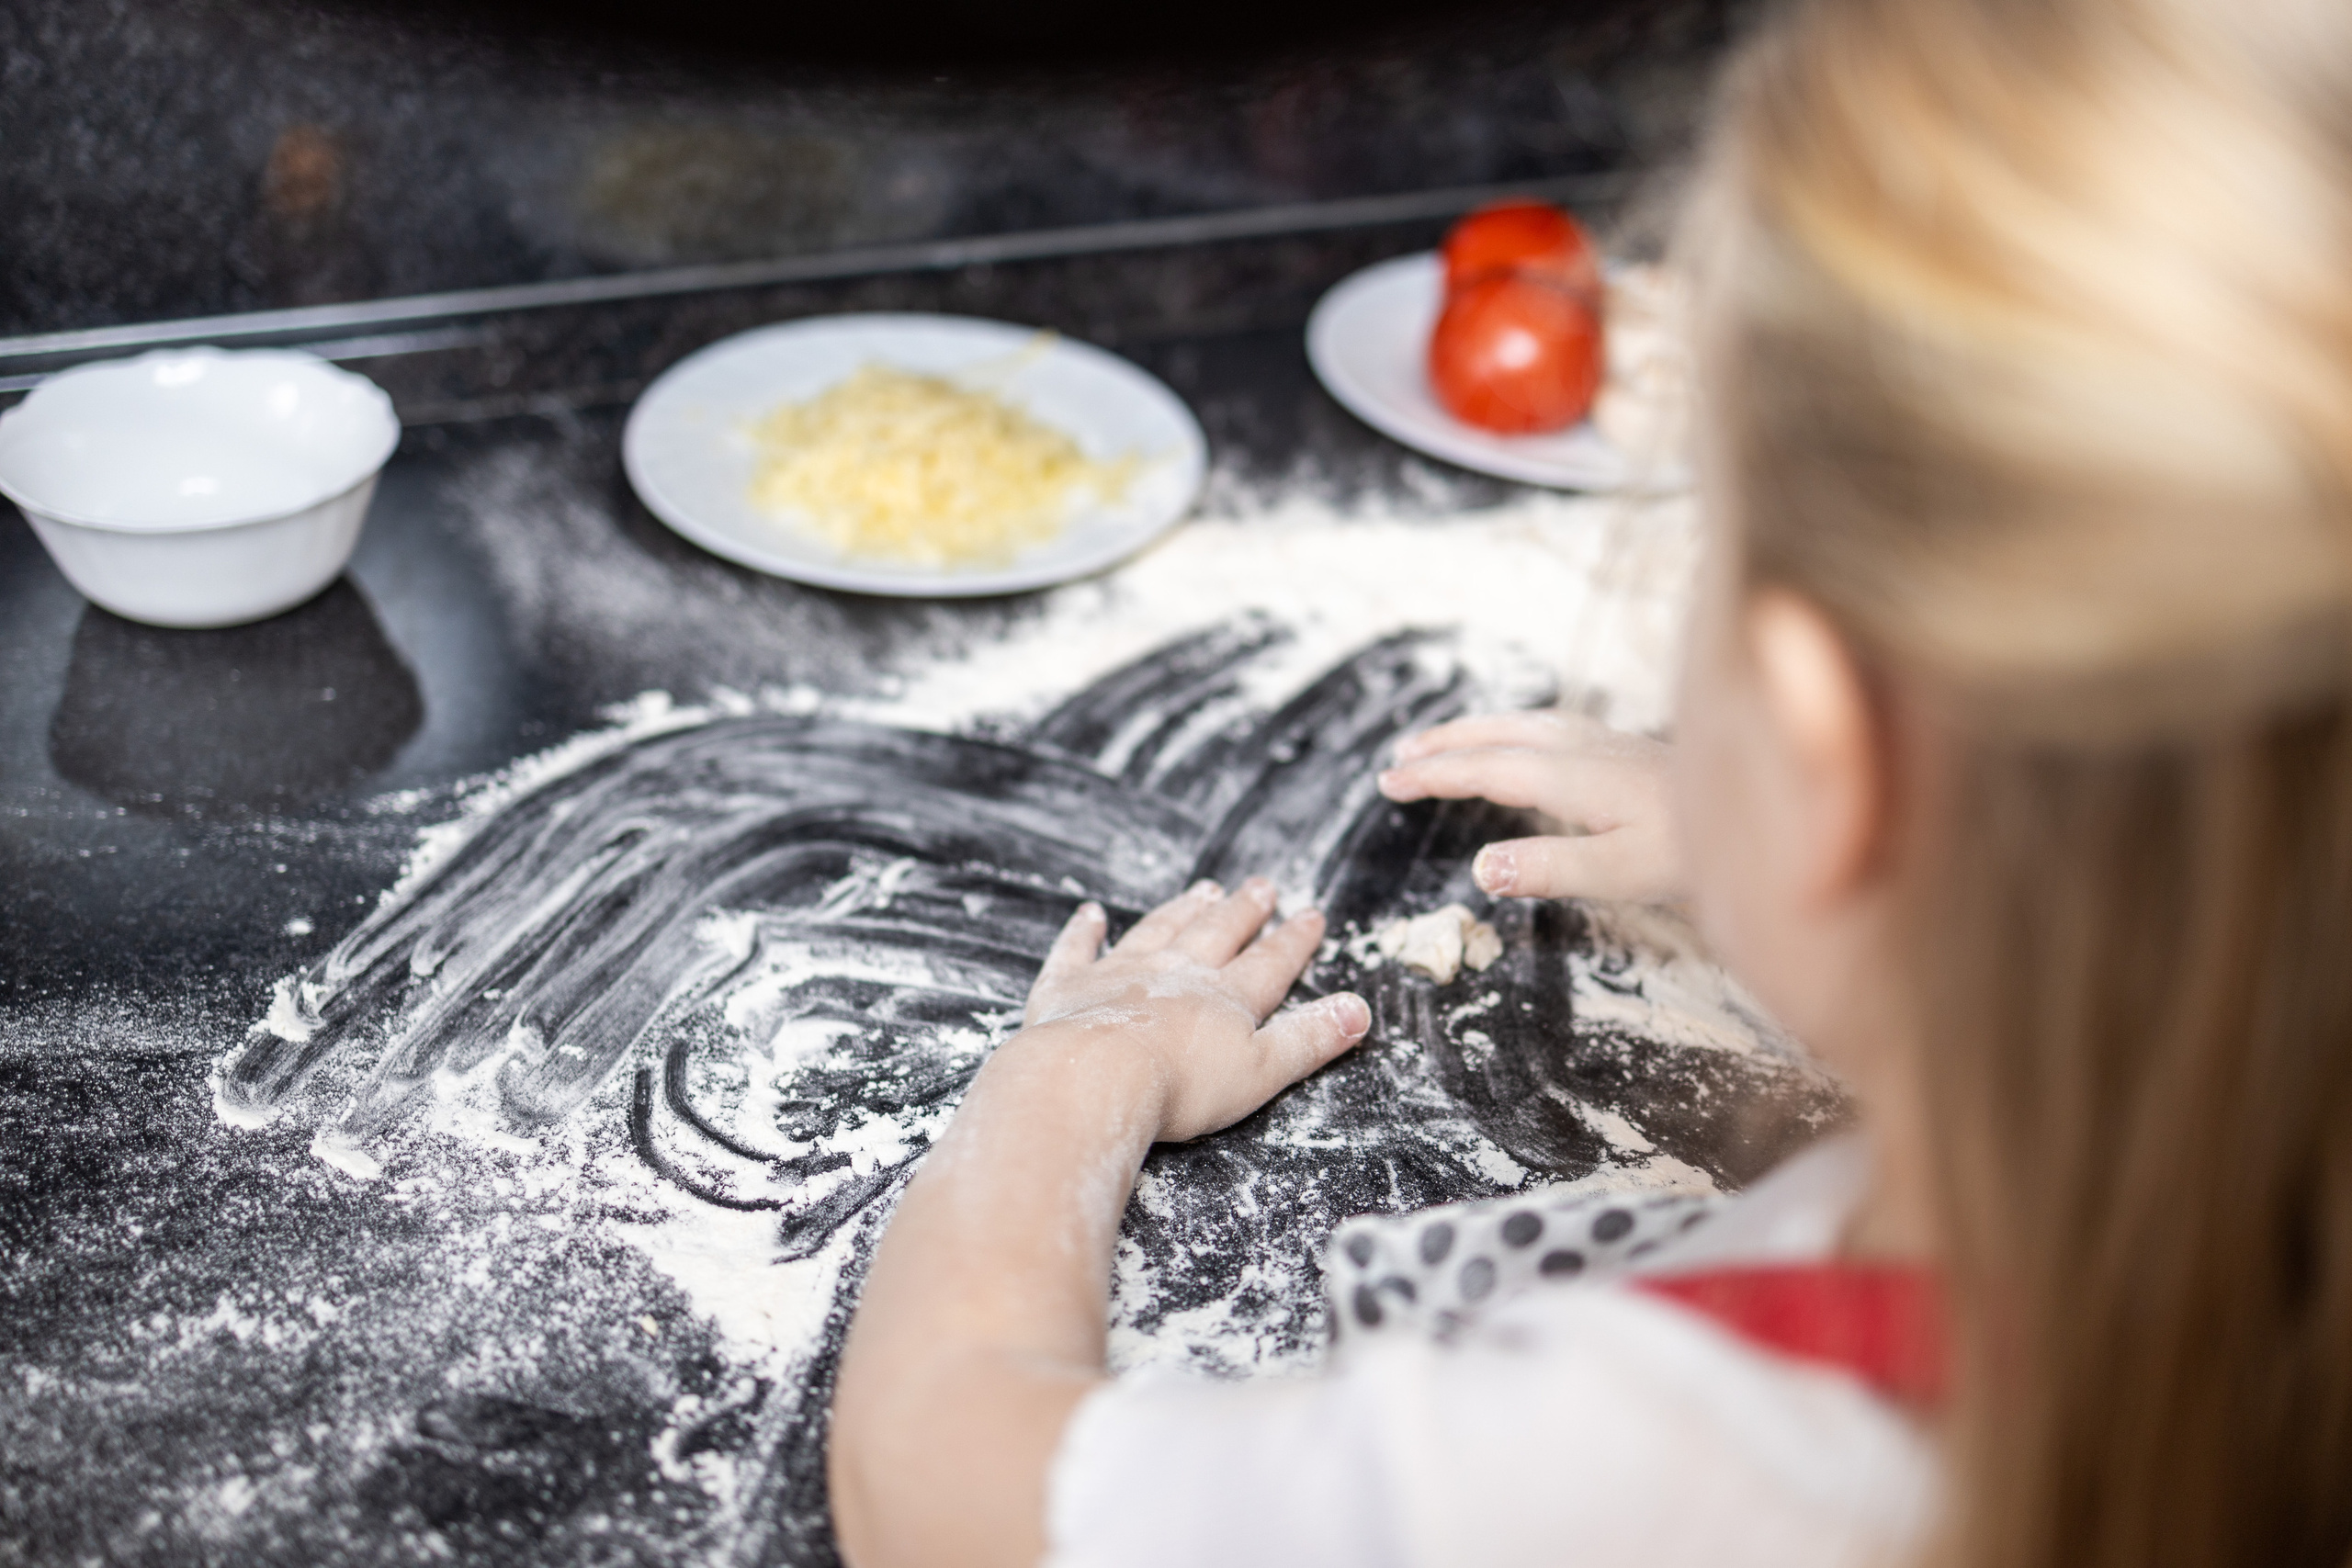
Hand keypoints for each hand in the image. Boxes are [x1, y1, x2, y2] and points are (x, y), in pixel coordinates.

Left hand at [1016, 878, 1369, 1143]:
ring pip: (1158, 930)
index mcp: (1225, 997)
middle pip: (1216, 934)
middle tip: (1261, 886)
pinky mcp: (1068, 988)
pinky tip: (1090, 913)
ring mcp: (1120, 974)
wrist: (1094, 1077)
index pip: (1269, 963)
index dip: (1293, 941)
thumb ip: (1310, 1039)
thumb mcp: (1263, 1070)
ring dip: (1182, 910)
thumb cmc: (1181, 1086)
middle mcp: (1176, 973)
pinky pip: (1077, 950)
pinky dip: (1084, 931)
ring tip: (1202, 890)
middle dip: (1243, 911)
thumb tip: (1360, 1009)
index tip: (1311, 915)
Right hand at [1376, 710, 1683, 903]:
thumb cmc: (1699, 851)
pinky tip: (1523, 736)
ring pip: (1523, 724)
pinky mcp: (1628, 747)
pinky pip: (1549, 724)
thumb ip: (1551, 867)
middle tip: (1397, 760)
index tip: (1390, 782)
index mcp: (1573, 775)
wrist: (1777, 812)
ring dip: (1475, 731)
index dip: (1435, 775)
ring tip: (1440, 742)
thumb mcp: (1624, 872)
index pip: (1486, 770)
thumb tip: (1479, 867)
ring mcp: (1608, 742)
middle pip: (1497, 737)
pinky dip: (1513, 727)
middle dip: (1444, 747)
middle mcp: (1585, 747)